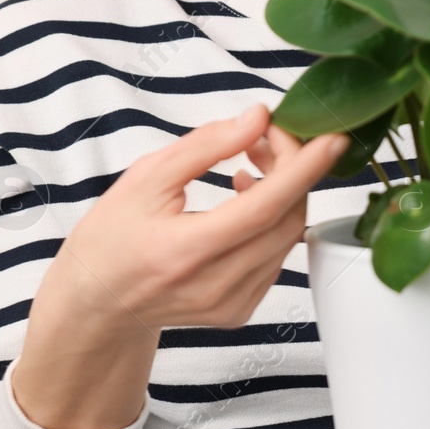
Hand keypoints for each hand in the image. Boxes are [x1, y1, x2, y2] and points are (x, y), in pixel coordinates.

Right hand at [39, 103, 345, 331]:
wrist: (97, 303)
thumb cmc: (112, 236)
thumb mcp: (145, 178)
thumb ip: (206, 146)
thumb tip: (259, 117)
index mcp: (185, 252)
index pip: (263, 209)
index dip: (302, 171)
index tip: (333, 138)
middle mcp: (215, 286)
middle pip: (286, 220)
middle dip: (292, 169)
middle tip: (269, 136)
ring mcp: (231, 304)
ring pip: (288, 237)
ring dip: (284, 192)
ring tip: (252, 163)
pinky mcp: (241, 311)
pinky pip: (277, 255)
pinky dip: (274, 220)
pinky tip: (247, 200)